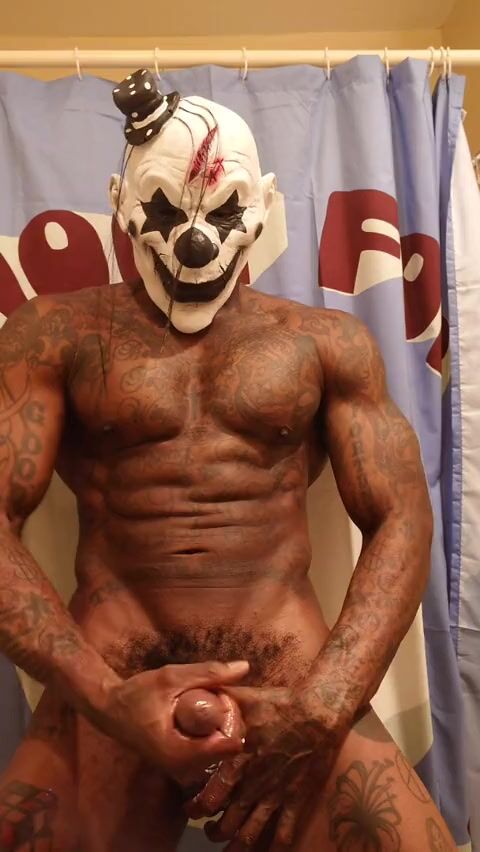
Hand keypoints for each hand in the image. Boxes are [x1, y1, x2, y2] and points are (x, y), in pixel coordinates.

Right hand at [93, 660, 249, 782]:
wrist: (108, 709)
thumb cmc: (136, 694)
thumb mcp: (171, 678)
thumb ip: (208, 673)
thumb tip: (245, 667)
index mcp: (179, 754)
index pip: (228, 746)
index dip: (232, 720)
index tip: (222, 698)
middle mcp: (181, 769)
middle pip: (226, 750)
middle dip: (228, 723)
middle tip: (217, 697)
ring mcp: (179, 770)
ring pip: (217, 752)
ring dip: (220, 728)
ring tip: (209, 704)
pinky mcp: (178, 764)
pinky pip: (206, 752)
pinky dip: (210, 733)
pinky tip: (201, 714)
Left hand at [187, 682, 345, 849]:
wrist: (320, 713)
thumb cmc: (281, 703)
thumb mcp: (246, 697)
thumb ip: (220, 700)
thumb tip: (196, 695)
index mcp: (238, 761)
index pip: (209, 796)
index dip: (196, 807)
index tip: (189, 807)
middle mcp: (254, 784)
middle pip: (226, 822)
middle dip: (213, 831)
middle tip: (207, 829)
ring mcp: (276, 795)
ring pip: (250, 835)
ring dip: (235, 847)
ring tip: (228, 846)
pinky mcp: (297, 800)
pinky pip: (284, 833)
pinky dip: (274, 849)